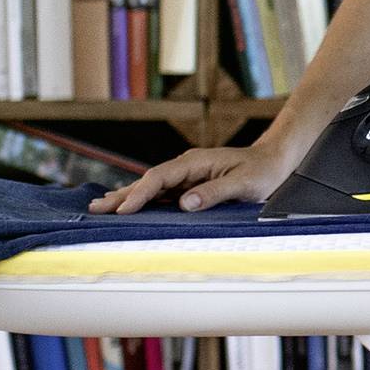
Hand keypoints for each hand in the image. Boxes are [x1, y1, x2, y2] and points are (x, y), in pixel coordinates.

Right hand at [89, 140, 299, 214]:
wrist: (274, 159)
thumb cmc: (262, 171)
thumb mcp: (243, 184)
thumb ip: (214, 193)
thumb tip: (183, 203)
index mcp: (195, 163)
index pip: (159, 178)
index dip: (140, 195)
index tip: (123, 210)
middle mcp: (186, 166)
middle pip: (148, 181)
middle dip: (122, 196)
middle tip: (95, 209)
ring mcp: (187, 175)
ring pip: (151, 187)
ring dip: (127, 197)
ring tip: (101, 207)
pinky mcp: (191, 184)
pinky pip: (162, 192)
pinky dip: (143, 199)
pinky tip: (130, 205)